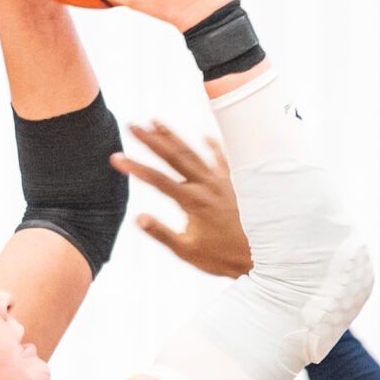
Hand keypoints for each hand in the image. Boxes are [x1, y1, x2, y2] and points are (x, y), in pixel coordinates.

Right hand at [114, 121, 250, 278]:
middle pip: (173, 156)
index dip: (135, 167)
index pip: (156, 179)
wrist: (264, 255)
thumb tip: (138, 217)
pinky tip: (205, 136)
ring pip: (194, 152)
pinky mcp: (237, 183)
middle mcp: (207, 185)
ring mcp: (223, 181)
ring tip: (156, 121)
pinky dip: (214, 146)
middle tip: (132, 125)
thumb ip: (162, 233)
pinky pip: (224, 158)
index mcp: (192, 201)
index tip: (116, 158)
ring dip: (174, 136)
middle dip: (150, 140)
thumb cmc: (222, 257)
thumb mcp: (187, 251)